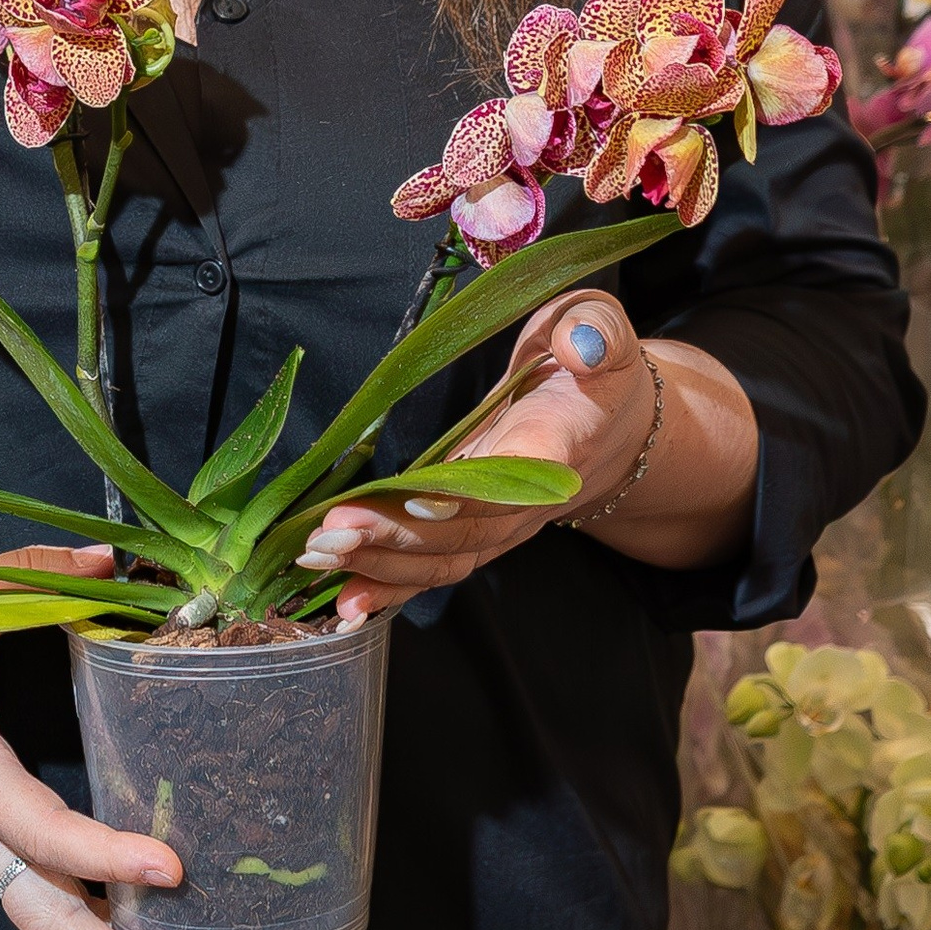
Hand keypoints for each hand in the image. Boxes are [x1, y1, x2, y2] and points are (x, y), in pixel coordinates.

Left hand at [294, 293, 650, 618]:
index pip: (519, 475)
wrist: (611, 427)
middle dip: (397, 535)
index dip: (472, 492)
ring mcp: (501, 523)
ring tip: (319, 559)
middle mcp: (531, 497)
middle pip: (467, 529)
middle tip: (333, 531)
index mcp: (561, 441)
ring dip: (382, 565)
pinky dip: (391, 588)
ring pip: (446, 558)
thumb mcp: (599, 326)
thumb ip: (594, 329)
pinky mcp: (474, 532)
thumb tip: (581, 341)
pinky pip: (436, 569)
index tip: (420, 495)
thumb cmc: (594, 367)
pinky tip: (345, 603)